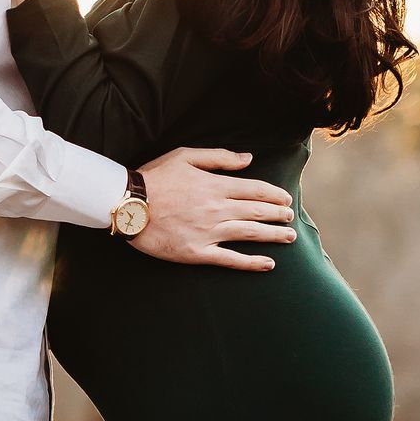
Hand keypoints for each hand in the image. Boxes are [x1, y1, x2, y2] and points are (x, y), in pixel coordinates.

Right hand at [135, 147, 295, 270]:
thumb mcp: (186, 156)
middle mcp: (217, 210)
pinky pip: (230, 259)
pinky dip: (251, 262)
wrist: (128, 204)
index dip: (275, 195)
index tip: (286, 199)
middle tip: (291, 218)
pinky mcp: (197, 252)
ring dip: (273, 236)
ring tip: (290, 237)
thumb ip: (219, 157)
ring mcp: (209, 233)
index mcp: (216, 186)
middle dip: (278, 215)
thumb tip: (248, 158)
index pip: (256, 190)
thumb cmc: (154, 177)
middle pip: (257, 212)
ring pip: (250, 234)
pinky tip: (268, 264)